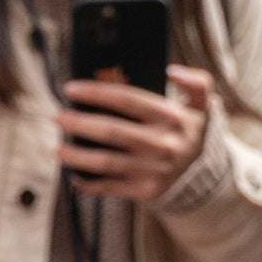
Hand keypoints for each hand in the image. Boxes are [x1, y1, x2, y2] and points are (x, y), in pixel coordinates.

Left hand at [56, 64, 212, 204]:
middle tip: (58, 117)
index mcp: (172, 118)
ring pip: (106, 162)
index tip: (70, 89)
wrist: (204, 172)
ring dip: (76, 156)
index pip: (127, 100)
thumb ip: (197, 81)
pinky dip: (88, 183)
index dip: (95, 93)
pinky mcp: (146, 190)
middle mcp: (163, 145)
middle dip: (79, 123)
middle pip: (111, 132)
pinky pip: (110, 187)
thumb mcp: (202, 103)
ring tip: (57, 148)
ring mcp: (154, 170)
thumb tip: (172, 70)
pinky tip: (72, 176)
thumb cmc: (188, 129)